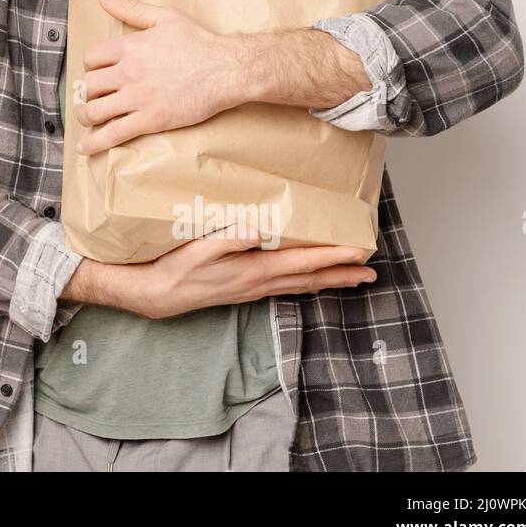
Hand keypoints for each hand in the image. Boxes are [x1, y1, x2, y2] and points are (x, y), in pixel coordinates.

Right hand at [63, 226, 376, 319]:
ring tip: (352, 278)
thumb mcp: (195, 249)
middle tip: (370, 272)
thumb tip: (254, 230)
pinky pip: (284, 288)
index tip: (358, 252)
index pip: (299, 262)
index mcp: (250, 270)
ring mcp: (251, 290)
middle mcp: (256, 283)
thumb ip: (225, 239)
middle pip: (307, 279)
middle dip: (340, 275)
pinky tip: (308, 281)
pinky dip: (304, 284)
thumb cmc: (173, 268)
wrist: (155, 296)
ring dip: (327, 281)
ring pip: (298, 286)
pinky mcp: (243, 292)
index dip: (330, 257)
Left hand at [73, 0, 240, 154]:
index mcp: (129, 47)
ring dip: (86, 116)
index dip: (92, 65)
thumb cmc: (199, 41)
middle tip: (95, 96)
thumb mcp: (164, 17)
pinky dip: (94, 143)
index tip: (98, 71)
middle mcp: (128, 72)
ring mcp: (137, 97)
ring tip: (87, 118)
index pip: (91, 57)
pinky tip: (83, 148)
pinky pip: (113, 133)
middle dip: (88, 91)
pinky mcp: (150, 120)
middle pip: (88, 85)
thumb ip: (129, 8)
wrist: (226, 69)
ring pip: (94, 110)